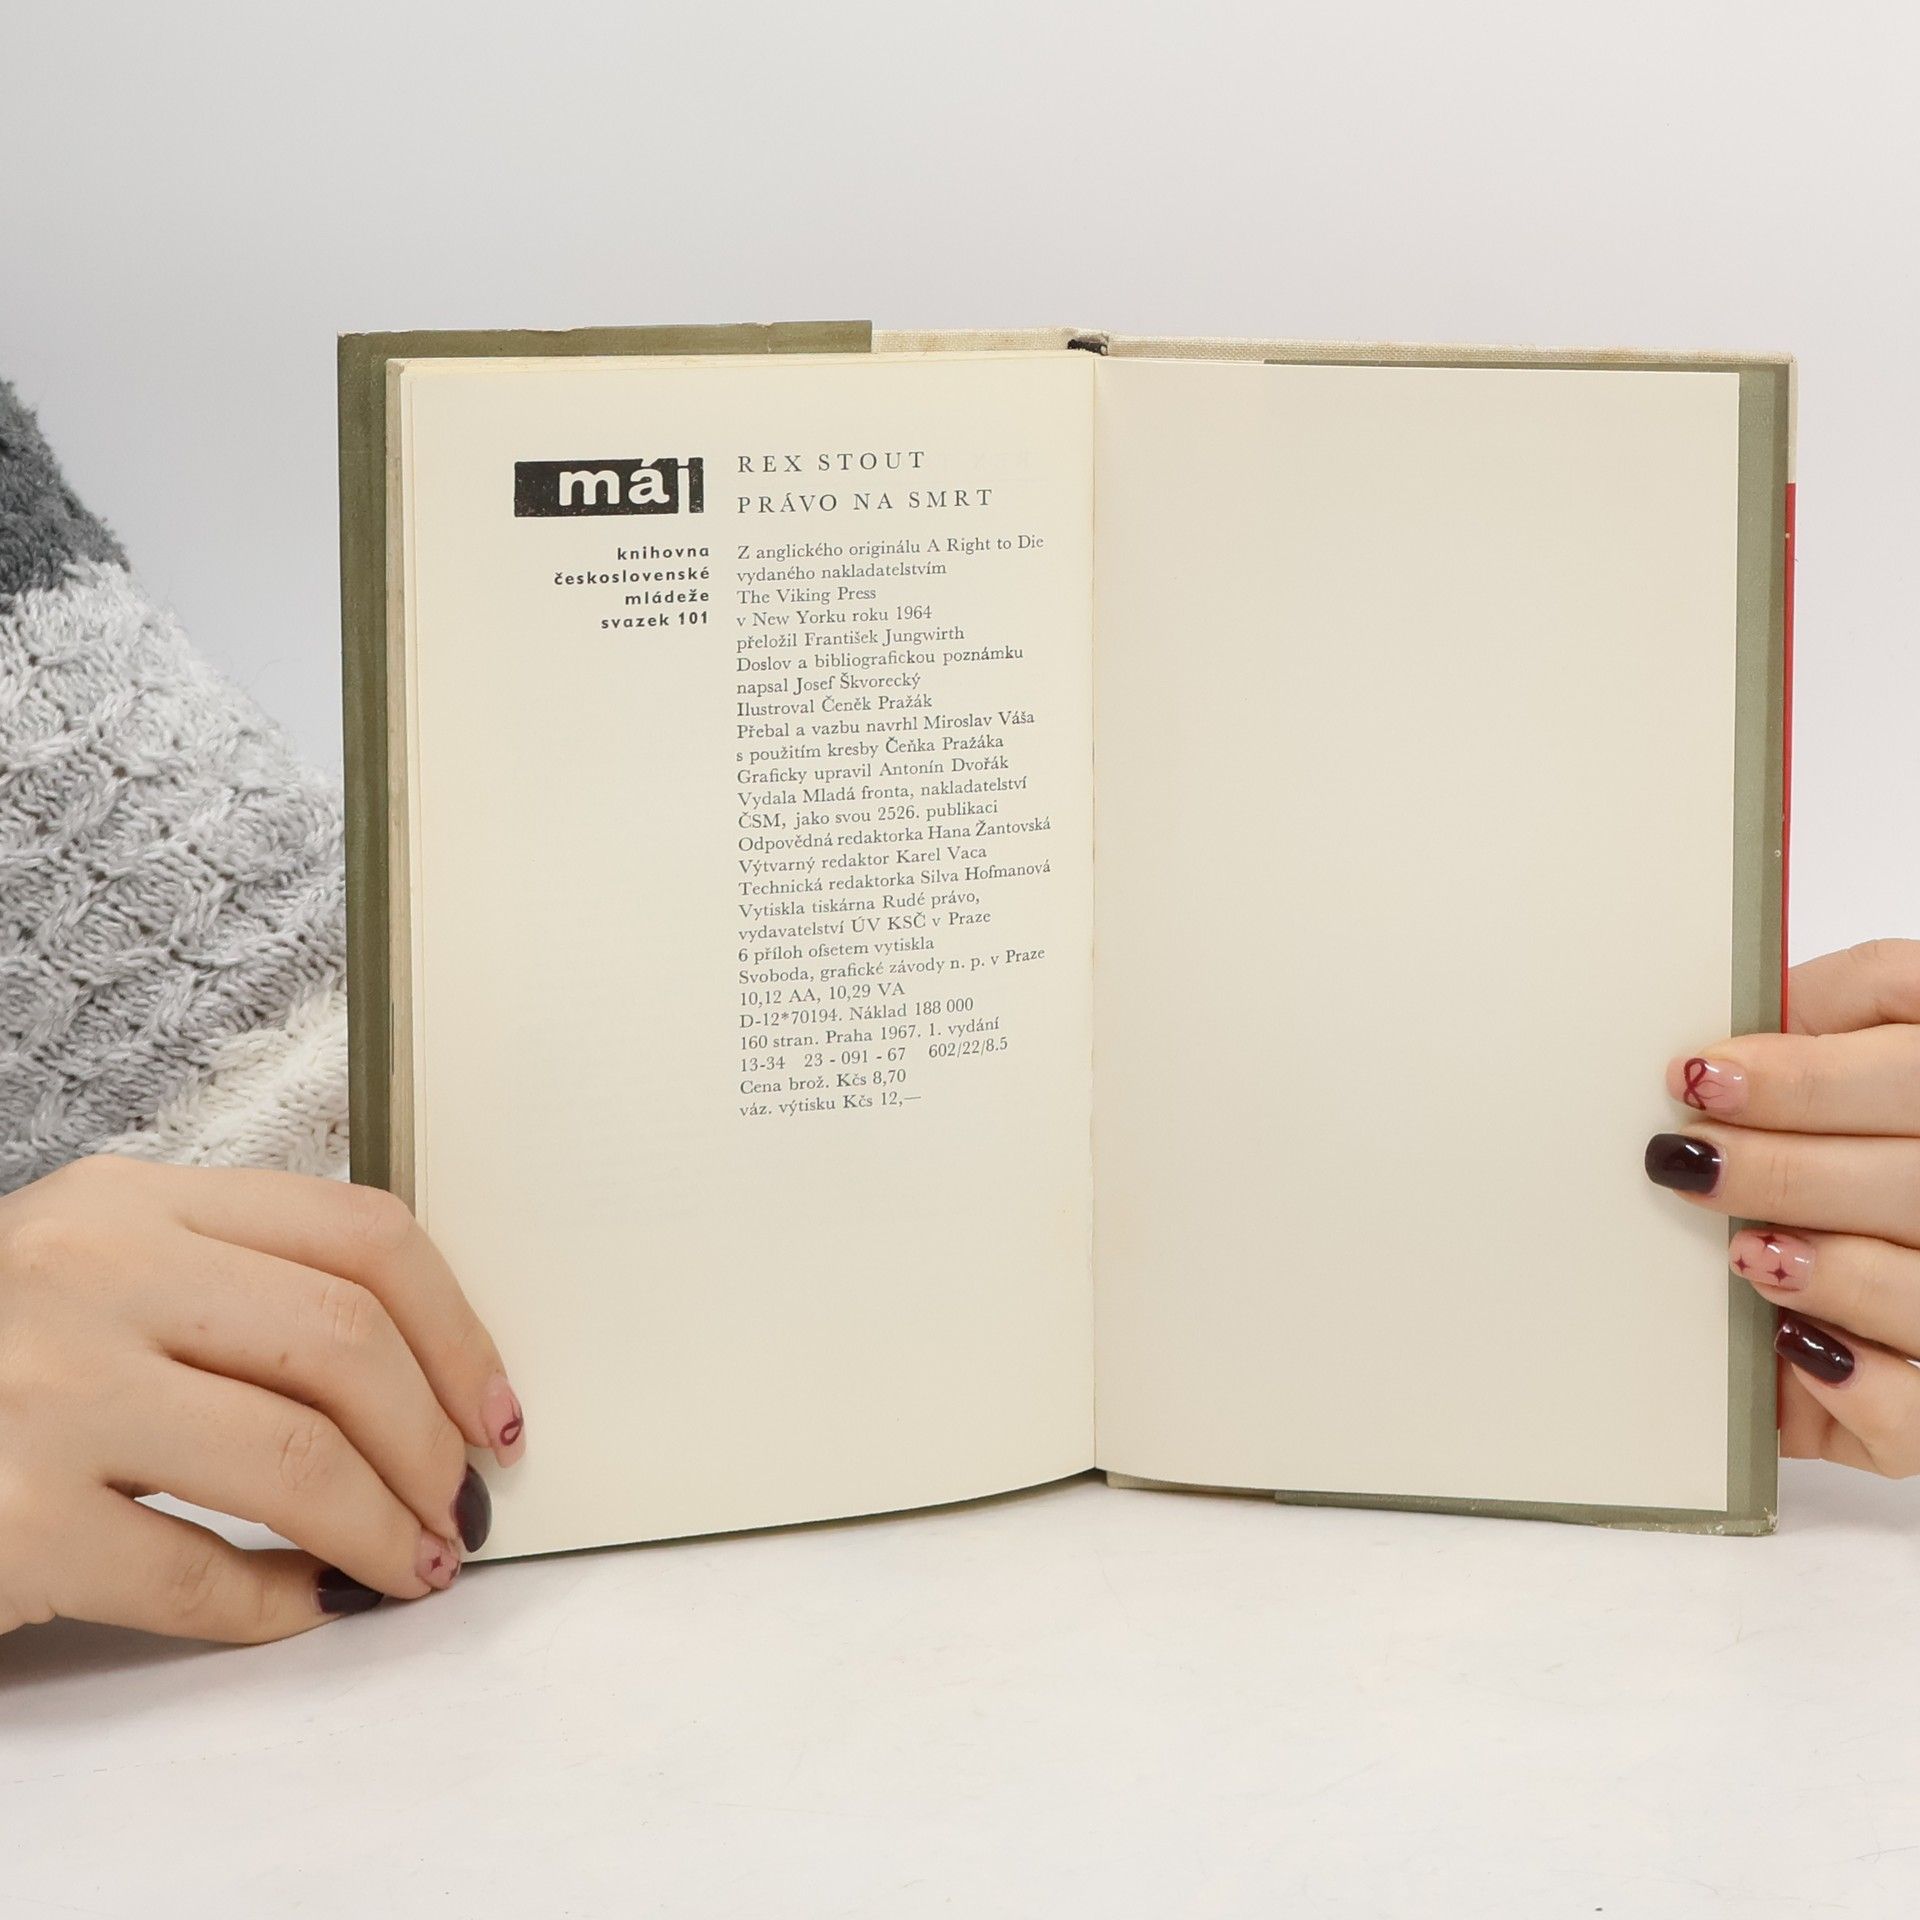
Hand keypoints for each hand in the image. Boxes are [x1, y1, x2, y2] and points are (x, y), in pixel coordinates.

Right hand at [0, 1157, 523, 1641]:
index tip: (497, 1409)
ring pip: (296, 1458)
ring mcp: (44, 1394)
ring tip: (413, 1565)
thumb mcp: (97, 1272)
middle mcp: (91, 1273)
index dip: (460, 1331)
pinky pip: (201, 1573)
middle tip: (462, 1506)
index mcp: (135, 1201)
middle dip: (433, 1442)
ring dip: (386, 1530)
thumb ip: (233, 1286)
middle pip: (346, 1344)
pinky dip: (281, 1603)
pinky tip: (302, 1604)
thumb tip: (421, 1378)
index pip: (362, 1234)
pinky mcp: (9, 1521)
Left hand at [1647, 938, 1919, 1476]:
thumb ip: (1818, 1029)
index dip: (1806, 1075)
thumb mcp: (1856, 1059)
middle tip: (1689, 1162)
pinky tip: (1794, 1346)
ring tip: (1747, 1254)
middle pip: (1916, 1177)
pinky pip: (1918, 1414)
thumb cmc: (1858, 1138)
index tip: (1699, 1077)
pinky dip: (1861, 1387)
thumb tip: (1723, 1055)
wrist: (1881, 1236)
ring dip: (1831, 1272)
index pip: (1909, 1068)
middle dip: (1789, 1170)